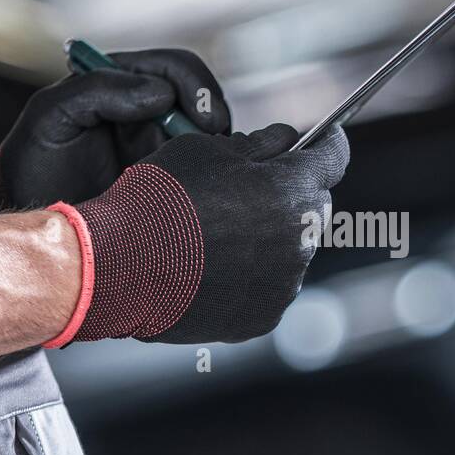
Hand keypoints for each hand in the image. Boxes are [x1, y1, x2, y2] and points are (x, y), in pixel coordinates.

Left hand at [0, 49, 230, 207]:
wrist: (37, 226)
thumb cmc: (34, 167)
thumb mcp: (51, 116)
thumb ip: (97, 89)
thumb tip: (161, 93)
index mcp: (120, 85)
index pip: (172, 68)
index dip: (193, 85)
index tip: (201, 116)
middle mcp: (146, 111)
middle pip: (200, 98)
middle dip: (213, 114)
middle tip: (215, 141)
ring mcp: (162, 147)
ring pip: (209, 135)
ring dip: (214, 147)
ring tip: (206, 167)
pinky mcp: (172, 181)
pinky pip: (204, 170)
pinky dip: (210, 174)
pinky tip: (201, 187)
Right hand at [43, 123, 349, 345]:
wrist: (120, 267)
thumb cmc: (160, 200)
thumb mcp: (207, 149)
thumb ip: (260, 144)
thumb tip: (287, 142)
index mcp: (292, 189)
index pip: (333, 157)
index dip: (327, 143)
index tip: (325, 138)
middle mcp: (300, 239)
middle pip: (315, 206)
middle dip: (293, 192)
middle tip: (256, 187)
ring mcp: (285, 283)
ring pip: (294, 248)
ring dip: (273, 236)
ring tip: (224, 233)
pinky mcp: (265, 316)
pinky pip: (272, 285)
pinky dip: (255, 274)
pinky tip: (217, 266)